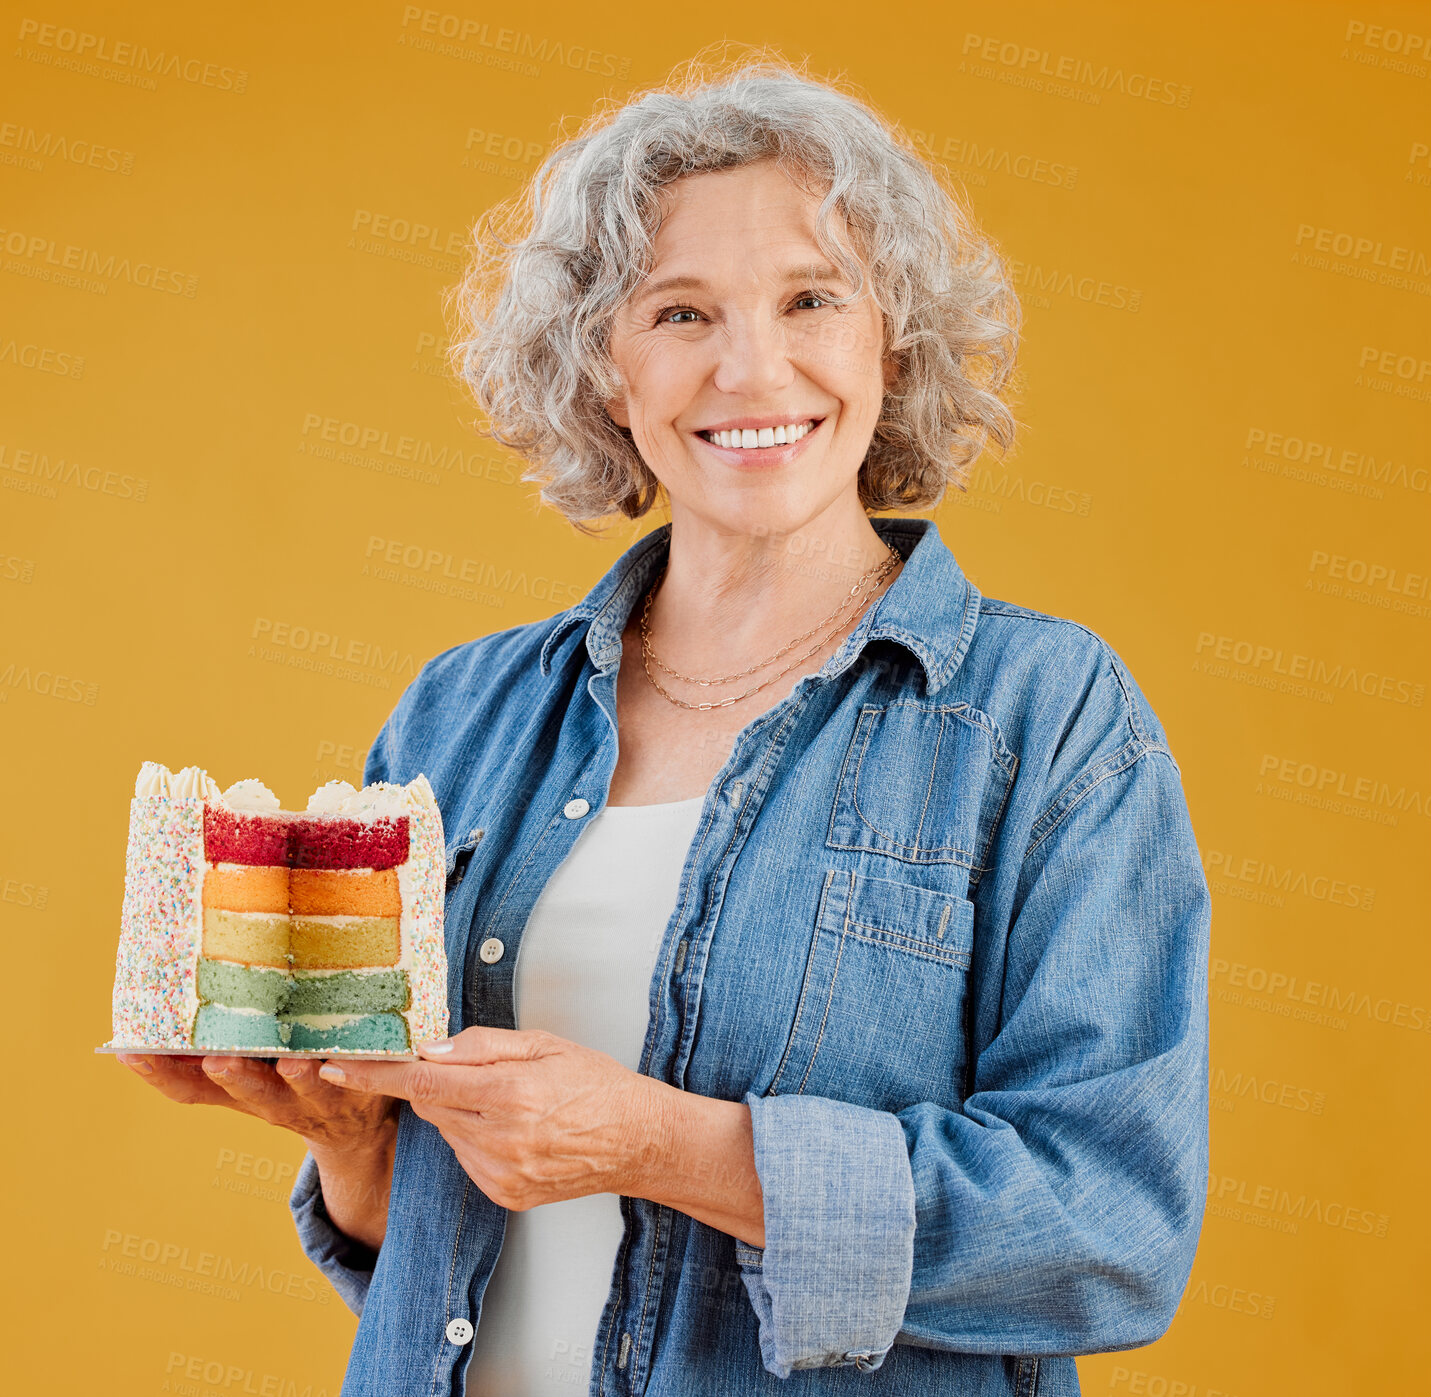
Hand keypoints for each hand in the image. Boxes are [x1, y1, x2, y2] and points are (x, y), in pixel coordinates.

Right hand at [114, 1051, 399, 1249]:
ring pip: (307, 1089)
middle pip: (248, 1093)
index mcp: (240, 1093)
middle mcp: (274, 1101)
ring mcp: (318, 1098)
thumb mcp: (255, 1066)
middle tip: (216, 1059)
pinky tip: (353, 1051)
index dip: (161, 1075)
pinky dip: (355, 1067)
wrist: (356, 1127)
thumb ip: (225, 1040)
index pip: (191, 1091)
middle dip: (232, 1076)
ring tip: (294, 1063)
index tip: (130, 1052)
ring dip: (298, 1077)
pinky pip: (358, 1078)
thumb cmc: (293, 1077)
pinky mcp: (359, 1090)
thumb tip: (185, 988)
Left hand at [314, 1026, 659, 1210]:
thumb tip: (430, 1048)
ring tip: (507, 1100)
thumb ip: (482, 1045)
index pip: (423, 1079)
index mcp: (511, 1093)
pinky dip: (474, 1136)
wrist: (637, 1140)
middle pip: (430, 1103)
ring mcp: (499, 1172)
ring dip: (457, 1110)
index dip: (374, 1073)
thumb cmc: (596, 1084)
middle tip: (470, 1068)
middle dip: (435, 1081)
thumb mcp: (545, 1044)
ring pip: (446, 1130)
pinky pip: (464, 1155)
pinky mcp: (502, 1193)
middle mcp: (501, 1139)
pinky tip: (513, 1128)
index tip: (334, 1066)